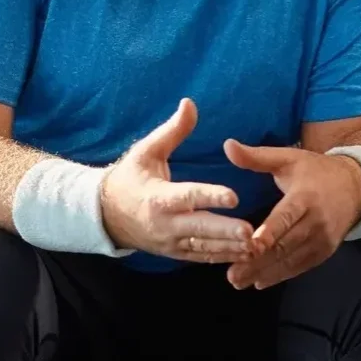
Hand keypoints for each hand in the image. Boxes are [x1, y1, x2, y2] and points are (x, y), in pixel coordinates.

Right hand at [100, 99, 255, 262]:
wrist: (105, 215)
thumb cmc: (129, 178)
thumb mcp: (147, 151)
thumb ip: (173, 130)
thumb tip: (190, 103)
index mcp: (158, 197)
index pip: (188, 196)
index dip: (210, 196)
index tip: (233, 196)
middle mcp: (165, 224)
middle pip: (199, 228)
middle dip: (225, 231)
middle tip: (251, 232)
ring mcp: (170, 242)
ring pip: (203, 247)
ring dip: (229, 248)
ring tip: (256, 246)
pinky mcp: (175, 253)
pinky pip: (201, 257)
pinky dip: (222, 257)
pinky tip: (244, 256)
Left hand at [222, 139, 360, 290]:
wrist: (356, 186)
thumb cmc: (315, 171)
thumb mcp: (288, 158)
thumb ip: (257, 157)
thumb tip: (227, 145)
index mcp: (305, 196)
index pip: (286, 216)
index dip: (269, 232)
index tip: (250, 245)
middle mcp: (316, 220)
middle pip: (286, 244)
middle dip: (258, 260)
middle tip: (232, 274)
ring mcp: (323, 239)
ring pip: (291, 259)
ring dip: (265, 272)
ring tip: (239, 282)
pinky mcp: (325, 251)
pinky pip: (301, 266)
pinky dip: (281, 275)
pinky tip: (260, 281)